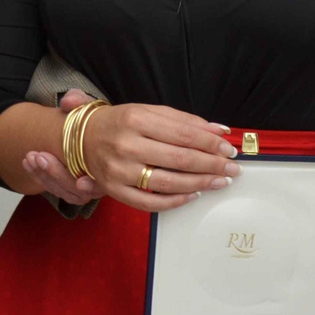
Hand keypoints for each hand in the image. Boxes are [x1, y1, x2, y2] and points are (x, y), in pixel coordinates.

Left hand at [20, 90, 102, 205]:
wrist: (85, 133)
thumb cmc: (93, 122)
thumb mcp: (88, 109)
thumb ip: (80, 103)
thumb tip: (67, 101)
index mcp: (112, 164)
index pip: (105, 183)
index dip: (93, 186)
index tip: (81, 182)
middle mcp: (102, 181)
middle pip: (80, 190)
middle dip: (58, 175)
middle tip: (39, 157)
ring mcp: (86, 189)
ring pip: (65, 191)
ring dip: (45, 176)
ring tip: (30, 157)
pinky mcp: (72, 191)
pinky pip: (55, 189)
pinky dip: (40, 177)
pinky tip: (28, 163)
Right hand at [75, 101, 239, 212]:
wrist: (82, 137)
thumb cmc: (120, 123)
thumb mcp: (149, 112)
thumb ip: (184, 120)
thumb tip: (219, 130)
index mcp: (136, 119)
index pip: (184, 134)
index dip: (211, 143)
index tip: (228, 148)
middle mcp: (126, 145)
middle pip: (180, 159)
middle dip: (212, 164)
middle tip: (232, 168)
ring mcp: (119, 170)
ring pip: (169, 182)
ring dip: (200, 183)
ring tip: (219, 181)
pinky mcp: (115, 190)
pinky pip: (150, 202)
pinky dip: (176, 201)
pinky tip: (193, 195)